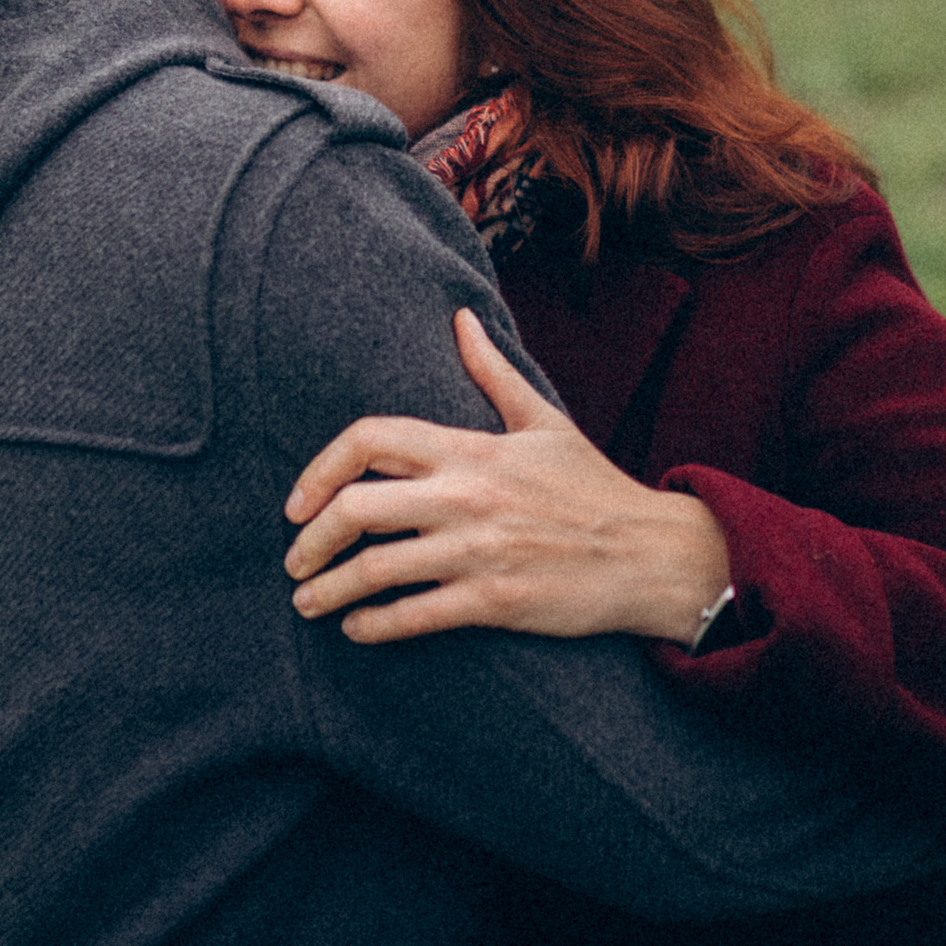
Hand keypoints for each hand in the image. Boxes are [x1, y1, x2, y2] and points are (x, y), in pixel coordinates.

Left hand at [285, 309, 730, 644]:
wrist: (650, 554)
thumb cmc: (594, 488)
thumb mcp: (544, 422)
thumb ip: (492, 372)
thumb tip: (461, 317)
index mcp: (472, 448)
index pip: (371, 438)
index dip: (320, 467)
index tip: (298, 501)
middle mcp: (466, 495)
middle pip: (356, 507)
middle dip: (310, 539)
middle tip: (295, 560)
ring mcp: (478, 550)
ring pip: (375, 569)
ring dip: (328, 591)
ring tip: (309, 603)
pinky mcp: (493, 601)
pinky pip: (413, 615)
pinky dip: (373, 625)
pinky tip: (359, 628)